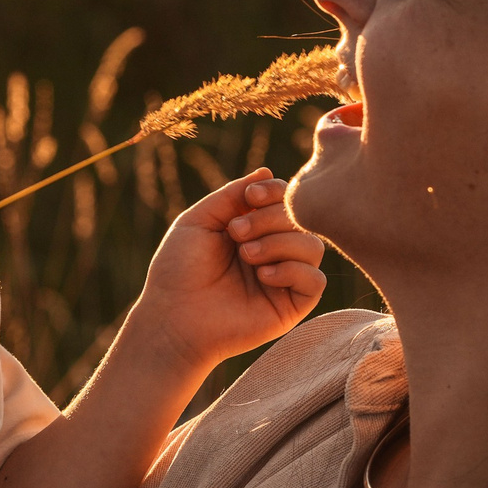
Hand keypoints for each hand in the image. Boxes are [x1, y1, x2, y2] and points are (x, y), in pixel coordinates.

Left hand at [128, 170, 326, 373]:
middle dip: (269, 218)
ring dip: (279, 243)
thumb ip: (232, 195)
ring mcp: (284, 278)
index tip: (251, 196)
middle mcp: (273, 251)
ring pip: (313, 246)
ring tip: (246, 255)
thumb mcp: (199, 220)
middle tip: (236, 232)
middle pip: (299, 219)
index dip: (275, 191)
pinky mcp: (291, 306)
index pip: (284, 200)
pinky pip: (315, 280)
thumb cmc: (178, 270)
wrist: (172, 317)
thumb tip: (267, 170)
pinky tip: (262, 276)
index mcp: (252, 229)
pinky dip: (292, 270)